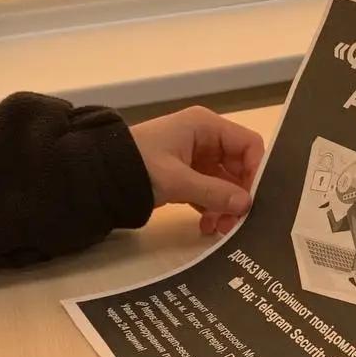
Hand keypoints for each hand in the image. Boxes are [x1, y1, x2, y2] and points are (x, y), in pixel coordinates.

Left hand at [129, 106, 264, 234]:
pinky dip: (211, 209)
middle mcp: (205, 139)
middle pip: (239, 167)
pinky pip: (209, 192)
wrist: (99, 175)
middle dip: (239, 196)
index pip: (249, 144)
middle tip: (236, 222)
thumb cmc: (139, 167)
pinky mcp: (186, 176)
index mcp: (206, 126)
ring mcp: (196, 158)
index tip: (255, 199)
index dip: (257, 170)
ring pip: (225, 184)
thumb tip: (246, 205)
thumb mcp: (177, 180)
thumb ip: (214, 192)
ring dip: (225, 207)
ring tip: (219, 229)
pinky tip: (207, 228)